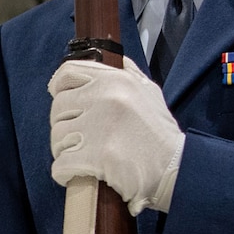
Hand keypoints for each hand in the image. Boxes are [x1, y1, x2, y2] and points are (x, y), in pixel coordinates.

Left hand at [48, 61, 185, 213]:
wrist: (176, 169)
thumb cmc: (160, 134)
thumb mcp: (149, 91)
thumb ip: (127, 73)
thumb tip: (106, 60)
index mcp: (116, 80)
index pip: (67, 73)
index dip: (59, 88)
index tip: (64, 103)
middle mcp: (106, 98)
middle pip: (58, 108)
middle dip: (63, 125)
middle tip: (77, 139)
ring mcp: (99, 127)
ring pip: (57, 137)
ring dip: (64, 150)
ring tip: (80, 157)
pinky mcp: (96, 156)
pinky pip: (61, 163)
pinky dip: (64, 172)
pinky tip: (76, 173)